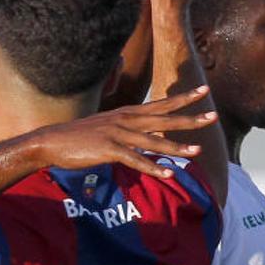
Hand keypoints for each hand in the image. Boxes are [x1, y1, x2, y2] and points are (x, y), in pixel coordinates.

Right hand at [34, 86, 217, 177]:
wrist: (51, 141)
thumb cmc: (78, 137)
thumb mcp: (105, 128)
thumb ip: (125, 131)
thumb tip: (142, 139)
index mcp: (125, 113)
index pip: (159, 104)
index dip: (182, 99)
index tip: (202, 91)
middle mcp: (124, 120)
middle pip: (163, 118)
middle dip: (189, 118)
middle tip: (212, 115)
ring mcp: (116, 134)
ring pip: (153, 140)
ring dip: (176, 146)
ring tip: (197, 151)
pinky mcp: (108, 149)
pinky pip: (135, 160)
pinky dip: (152, 167)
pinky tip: (168, 173)